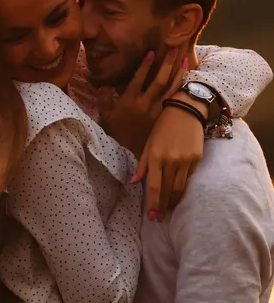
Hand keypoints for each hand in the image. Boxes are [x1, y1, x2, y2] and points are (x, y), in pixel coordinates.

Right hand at [98, 48, 185, 157]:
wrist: (131, 152)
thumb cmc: (117, 133)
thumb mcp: (105, 117)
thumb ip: (104, 100)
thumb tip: (103, 85)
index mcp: (129, 102)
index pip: (138, 79)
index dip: (145, 66)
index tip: (151, 52)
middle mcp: (145, 104)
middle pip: (158, 81)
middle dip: (166, 64)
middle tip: (173, 49)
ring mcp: (157, 111)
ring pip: (170, 90)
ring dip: (178, 74)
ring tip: (183, 60)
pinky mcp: (165, 117)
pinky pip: (175, 101)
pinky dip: (181, 89)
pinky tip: (186, 80)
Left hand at [134, 90, 206, 219]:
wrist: (186, 112)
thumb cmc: (162, 128)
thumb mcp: (148, 143)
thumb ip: (142, 164)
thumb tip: (134, 183)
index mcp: (156, 156)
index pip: (154, 186)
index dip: (153, 203)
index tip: (152, 216)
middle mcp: (171, 160)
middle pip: (168, 190)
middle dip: (163, 206)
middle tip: (158, 218)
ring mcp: (186, 160)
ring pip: (180, 188)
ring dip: (174, 201)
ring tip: (168, 210)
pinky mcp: (197, 159)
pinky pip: (189, 178)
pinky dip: (183, 187)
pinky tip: (178, 194)